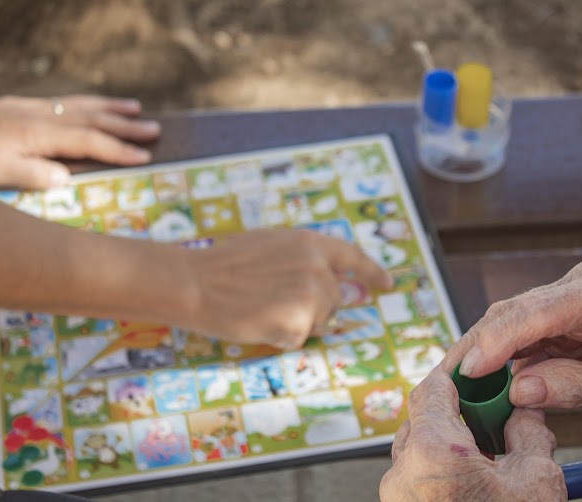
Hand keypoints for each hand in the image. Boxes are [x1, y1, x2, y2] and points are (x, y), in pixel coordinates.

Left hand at [0, 95, 158, 188]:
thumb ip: (33, 174)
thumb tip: (67, 177)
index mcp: (38, 135)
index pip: (88, 141)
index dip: (118, 149)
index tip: (145, 156)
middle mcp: (40, 116)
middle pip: (92, 118)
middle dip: (126, 125)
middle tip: (156, 129)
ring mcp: (31, 108)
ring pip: (80, 104)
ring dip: (111, 107)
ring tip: (137, 108)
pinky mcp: (21, 106)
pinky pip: (65, 102)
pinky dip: (87, 103)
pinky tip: (94, 105)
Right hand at [182, 229, 392, 348]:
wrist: (196, 282)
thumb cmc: (224, 263)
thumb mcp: (271, 244)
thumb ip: (303, 257)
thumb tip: (327, 277)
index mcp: (311, 243)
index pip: (354, 257)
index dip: (372, 272)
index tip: (386, 284)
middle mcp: (318, 268)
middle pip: (333, 299)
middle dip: (313, 306)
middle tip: (272, 300)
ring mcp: (311, 296)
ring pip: (317, 321)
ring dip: (295, 321)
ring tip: (261, 307)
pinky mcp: (300, 323)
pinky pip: (298, 337)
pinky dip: (280, 336)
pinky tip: (257, 321)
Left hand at [380, 368, 565, 501]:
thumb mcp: (536, 481)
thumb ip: (528, 432)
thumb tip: (524, 411)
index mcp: (433, 452)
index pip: (433, 386)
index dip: (457, 372)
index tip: (476, 368)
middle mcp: (404, 471)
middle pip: (423, 416)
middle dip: (456, 409)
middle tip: (490, 413)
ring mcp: (397, 496)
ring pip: (417, 447)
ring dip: (448, 441)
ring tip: (487, 455)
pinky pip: (415, 476)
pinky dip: (440, 467)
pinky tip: (474, 483)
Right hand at [442, 258, 581, 415]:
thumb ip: (579, 386)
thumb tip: (519, 392)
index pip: (542, 310)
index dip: (501, 338)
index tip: (470, 368)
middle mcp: (579, 282)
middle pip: (515, 311)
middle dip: (478, 345)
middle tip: (446, 379)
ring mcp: (564, 294)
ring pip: (509, 319)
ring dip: (481, 351)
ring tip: (453, 382)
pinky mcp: (554, 310)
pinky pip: (518, 331)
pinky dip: (497, 356)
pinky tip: (476, 376)